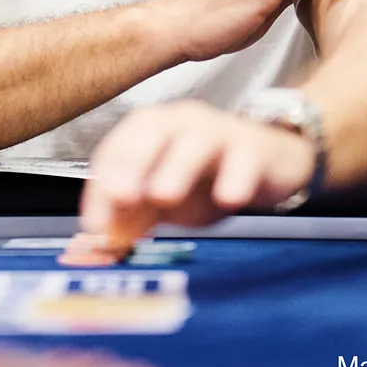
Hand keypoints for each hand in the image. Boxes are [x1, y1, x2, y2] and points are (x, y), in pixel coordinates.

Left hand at [80, 101, 315, 240]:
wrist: (272, 160)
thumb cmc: (210, 175)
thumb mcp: (165, 198)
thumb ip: (132, 216)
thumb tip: (100, 245)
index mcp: (149, 129)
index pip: (114, 151)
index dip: (100, 187)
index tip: (94, 226)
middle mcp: (180, 121)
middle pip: (149, 134)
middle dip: (131, 166)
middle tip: (121, 198)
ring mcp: (219, 131)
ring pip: (195, 143)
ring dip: (176, 168)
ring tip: (163, 196)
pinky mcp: (255, 148)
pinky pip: (244, 160)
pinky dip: (235, 177)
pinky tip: (229, 198)